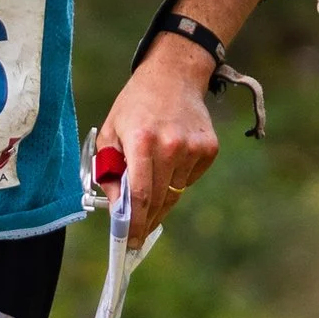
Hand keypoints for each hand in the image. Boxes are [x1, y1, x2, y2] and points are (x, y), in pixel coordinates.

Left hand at [93, 35, 221, 248]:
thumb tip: (117, 208)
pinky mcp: (209, 149)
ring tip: (148, 191)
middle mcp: (171, 146)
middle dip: (146, 220)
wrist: (174, 75)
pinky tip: (169, 159)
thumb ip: (109, 170)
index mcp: (143, 141)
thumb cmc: (136, 104)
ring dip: (160, 198)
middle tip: (136, 235)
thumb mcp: (111, 131)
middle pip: (159, 200)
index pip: (139, 195)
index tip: (128, 242)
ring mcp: (194, 148)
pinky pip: (188, 178)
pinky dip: (176, 178)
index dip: (134, 223)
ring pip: (175, 192)